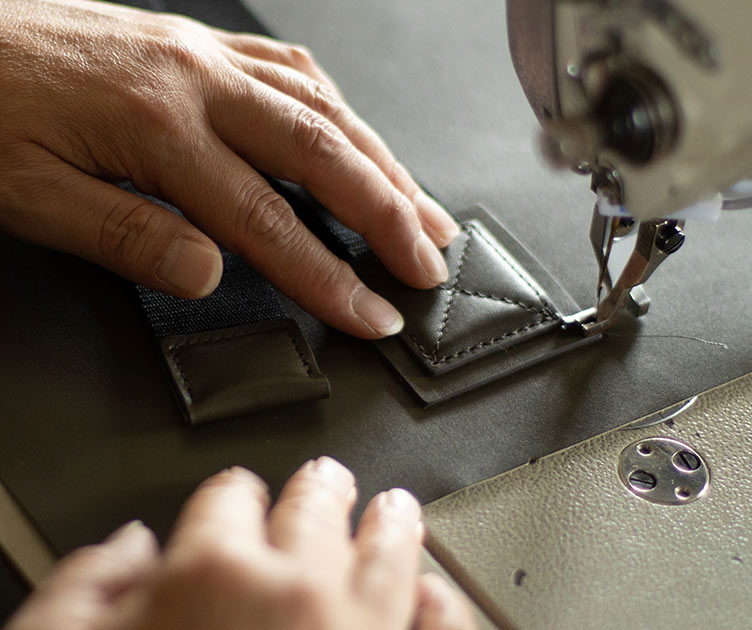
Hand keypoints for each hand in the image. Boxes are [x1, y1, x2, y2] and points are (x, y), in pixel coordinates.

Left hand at [0, 0, 458, 337]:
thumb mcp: (27, 195)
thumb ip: (125, 234)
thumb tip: (208, 273)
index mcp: (155, 125)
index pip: (266, 218)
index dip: (328, 275)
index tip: (371, 314)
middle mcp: (195, 80)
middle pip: (321, 151)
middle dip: (389, 213)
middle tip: (430, 262)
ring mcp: (203, 54)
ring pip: (323, 106)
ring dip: (383, 162)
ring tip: (425, 211)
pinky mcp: (198, 43)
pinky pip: (292, 69)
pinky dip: (341, 112)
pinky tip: (362, 140)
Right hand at [6, 459, 476, 629]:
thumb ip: (86, 590)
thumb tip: (127, 551)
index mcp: (211, 575)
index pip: (228, 500)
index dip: (230, 495)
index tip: (237, 495)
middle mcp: (296, 593)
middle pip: (316, 509)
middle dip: (318, 491)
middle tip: (327, 481)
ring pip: (391, 552)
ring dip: (393, 525)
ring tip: (396, 509)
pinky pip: (438, 629)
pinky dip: (441, 607)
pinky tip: (435, 595)